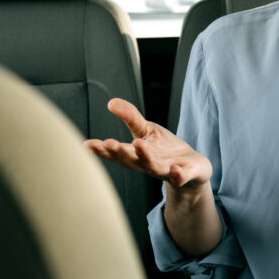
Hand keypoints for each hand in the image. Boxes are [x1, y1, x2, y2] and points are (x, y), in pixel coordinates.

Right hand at [85, 98, 211, 189]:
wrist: (192, 169)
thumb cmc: (163, 149)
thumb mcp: (146, 130)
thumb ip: (130, 117)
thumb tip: (111, 102)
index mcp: (136, 154)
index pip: (116, 151)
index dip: (101, 149)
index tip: (86, 144)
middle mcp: (147, 164)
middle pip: (131, 160)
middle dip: (119, 153)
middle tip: (107, 143)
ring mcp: (166, 170)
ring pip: (154, 166)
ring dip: (146, 157)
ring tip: (138, 144)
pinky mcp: (185, 173)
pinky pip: (182, 176)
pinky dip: (179, 175)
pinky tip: (176, 170)